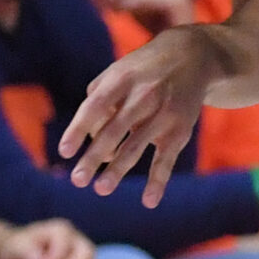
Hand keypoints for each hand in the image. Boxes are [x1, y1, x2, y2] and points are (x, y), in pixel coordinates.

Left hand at [59, 28, 224, 205]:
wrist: (193, 56)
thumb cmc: (143, 70)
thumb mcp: (119, 72)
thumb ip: (98, 100)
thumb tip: (94, 143)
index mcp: (122, 79)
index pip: (95, 106)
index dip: (79, 129)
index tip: (64, 151)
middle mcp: (143, 95)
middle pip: (114, 130)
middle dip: (94, 157)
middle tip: (77, 180)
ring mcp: (164, 114)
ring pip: (137, 146)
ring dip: (118, 170)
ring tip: (100, 189)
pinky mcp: (180, 130)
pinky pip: (166, 159)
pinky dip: (158, 181)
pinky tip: (149, 201)